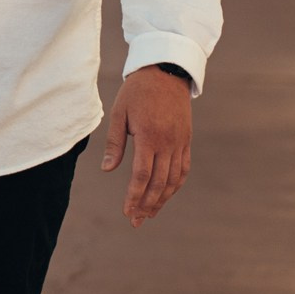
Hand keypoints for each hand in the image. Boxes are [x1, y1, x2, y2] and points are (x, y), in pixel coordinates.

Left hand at [100, 67, 191, 226]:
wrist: (166, 72)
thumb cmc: (137, 91)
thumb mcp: (119, 112)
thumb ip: (115, 142)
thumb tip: (108, 169)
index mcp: (149, 137)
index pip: (142, 176)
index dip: (134, 197)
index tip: (127, 212)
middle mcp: (168, 143)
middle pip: (159, 183)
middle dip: (147, 205)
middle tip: (135, 221)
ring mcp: (180, 143)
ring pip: (173, 180)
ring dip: (161, 200)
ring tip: (148, 214)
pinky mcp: (186, 141)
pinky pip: (183, 169)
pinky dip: (175, 186)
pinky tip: (165, 195)